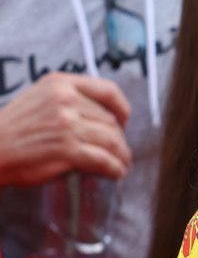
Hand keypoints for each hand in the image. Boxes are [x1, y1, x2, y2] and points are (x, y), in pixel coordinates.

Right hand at [0, 72, 131, 185]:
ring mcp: (67, 125)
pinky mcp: (67, 149)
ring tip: (121, 164)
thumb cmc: (13, 129)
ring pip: (112, 140)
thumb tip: (104, 116)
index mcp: (60, 84)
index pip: (108, 91)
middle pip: (111, 120)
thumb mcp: (39, 99)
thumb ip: (68, 100)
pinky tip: (115, 173)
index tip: (124, 121)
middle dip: (118, 139)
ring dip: (122, 156)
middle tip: (118, 151)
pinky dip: (115, 169)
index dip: (122, 109)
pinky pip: (104, 160)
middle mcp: (66, 100)